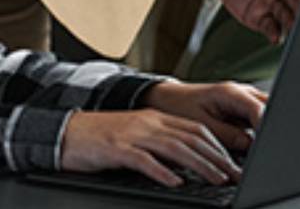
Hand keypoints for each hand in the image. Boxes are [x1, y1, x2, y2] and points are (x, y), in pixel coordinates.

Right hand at [60, 109, 242, 186]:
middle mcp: (148, 122)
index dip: (217, 146)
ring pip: (174, 147)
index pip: (195, 128)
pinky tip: (176, 182)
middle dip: (216, 157)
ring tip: (216, 179)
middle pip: (190, 137)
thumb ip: (160, 144)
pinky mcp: (117, 149)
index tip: (233, 162)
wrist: (66, 132)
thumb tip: (187, 164)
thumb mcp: (136, 135)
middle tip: (234, 174)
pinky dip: (162, 171)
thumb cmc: (101, 138)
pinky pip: (144, 159)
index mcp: (155, 117)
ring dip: (199, 165)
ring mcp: (133, 134)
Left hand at [140, 80, 266, 154]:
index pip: (260, 110)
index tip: (268, 147)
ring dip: (266, 128)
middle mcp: (241, 91)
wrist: (169, 99)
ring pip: (268, 111)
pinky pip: (259, 117)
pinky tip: (254, 143)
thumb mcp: (203, 126)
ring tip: (258, 147)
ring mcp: (244, 98)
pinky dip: (260, 129)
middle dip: (271, 127)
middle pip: (270, 107)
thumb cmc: (180, 108)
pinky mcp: (243, 107)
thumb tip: (252, 145)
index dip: (267, 129)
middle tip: (266, 149)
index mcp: (231, 92)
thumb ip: (229, 135)